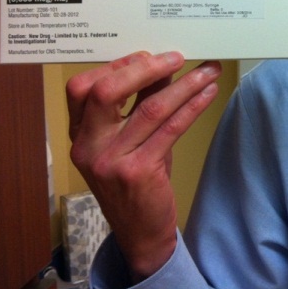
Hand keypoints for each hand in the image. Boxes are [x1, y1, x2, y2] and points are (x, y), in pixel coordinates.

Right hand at [66, 51, 220, 279]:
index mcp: (79, 133)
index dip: (116, 66)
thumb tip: (162, 64)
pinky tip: (208, 94)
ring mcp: (110, 160)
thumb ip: (137, 104)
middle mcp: (88, 146)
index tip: (147, 55)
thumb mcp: (129, 140)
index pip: (82, 87)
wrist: (140, 233)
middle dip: (145, 68)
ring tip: (209, 71)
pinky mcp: (138, 172)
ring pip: (149, 108)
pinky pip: (170, 128)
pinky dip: (193, 106)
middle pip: (105, 91)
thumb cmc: (135, 179)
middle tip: (177, 57)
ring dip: (184, 84)